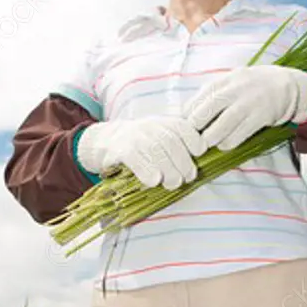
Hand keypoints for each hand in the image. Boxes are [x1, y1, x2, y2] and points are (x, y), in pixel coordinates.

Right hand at [76, 116, 205, 189]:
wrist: (106, 141)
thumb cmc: (142, 145)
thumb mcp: (160, 138)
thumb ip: (179, 146)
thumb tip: (198, 167)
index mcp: (163, 123)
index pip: (182, 127)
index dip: (194, 139)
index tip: (200, 152)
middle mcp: (149, 126)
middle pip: (171, 142)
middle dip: (183, 162)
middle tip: (188, 177)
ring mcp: (133, 136)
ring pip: (155, 150)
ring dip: (168, 170)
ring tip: (173, 183)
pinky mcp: (119, 150)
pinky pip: (135, 159)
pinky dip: (147, 171)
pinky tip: (154, 181)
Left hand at [182, 65, 306, 151]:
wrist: (288, 86)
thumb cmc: (254, 86)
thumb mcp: (233, 81)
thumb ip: (213, 93)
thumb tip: (188, 112)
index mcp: (225, 80)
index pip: (197, 99)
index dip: (187, 116)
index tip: (185, 127)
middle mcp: (235, 90)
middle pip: (205, 112)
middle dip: (195, 129)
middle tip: (192, 138)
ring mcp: (248, 103)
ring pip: (221, 127)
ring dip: (211, 139)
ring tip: (209, 142)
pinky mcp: (260, 117)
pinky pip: (238, 135)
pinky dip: (228, 143)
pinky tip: (226, 144)